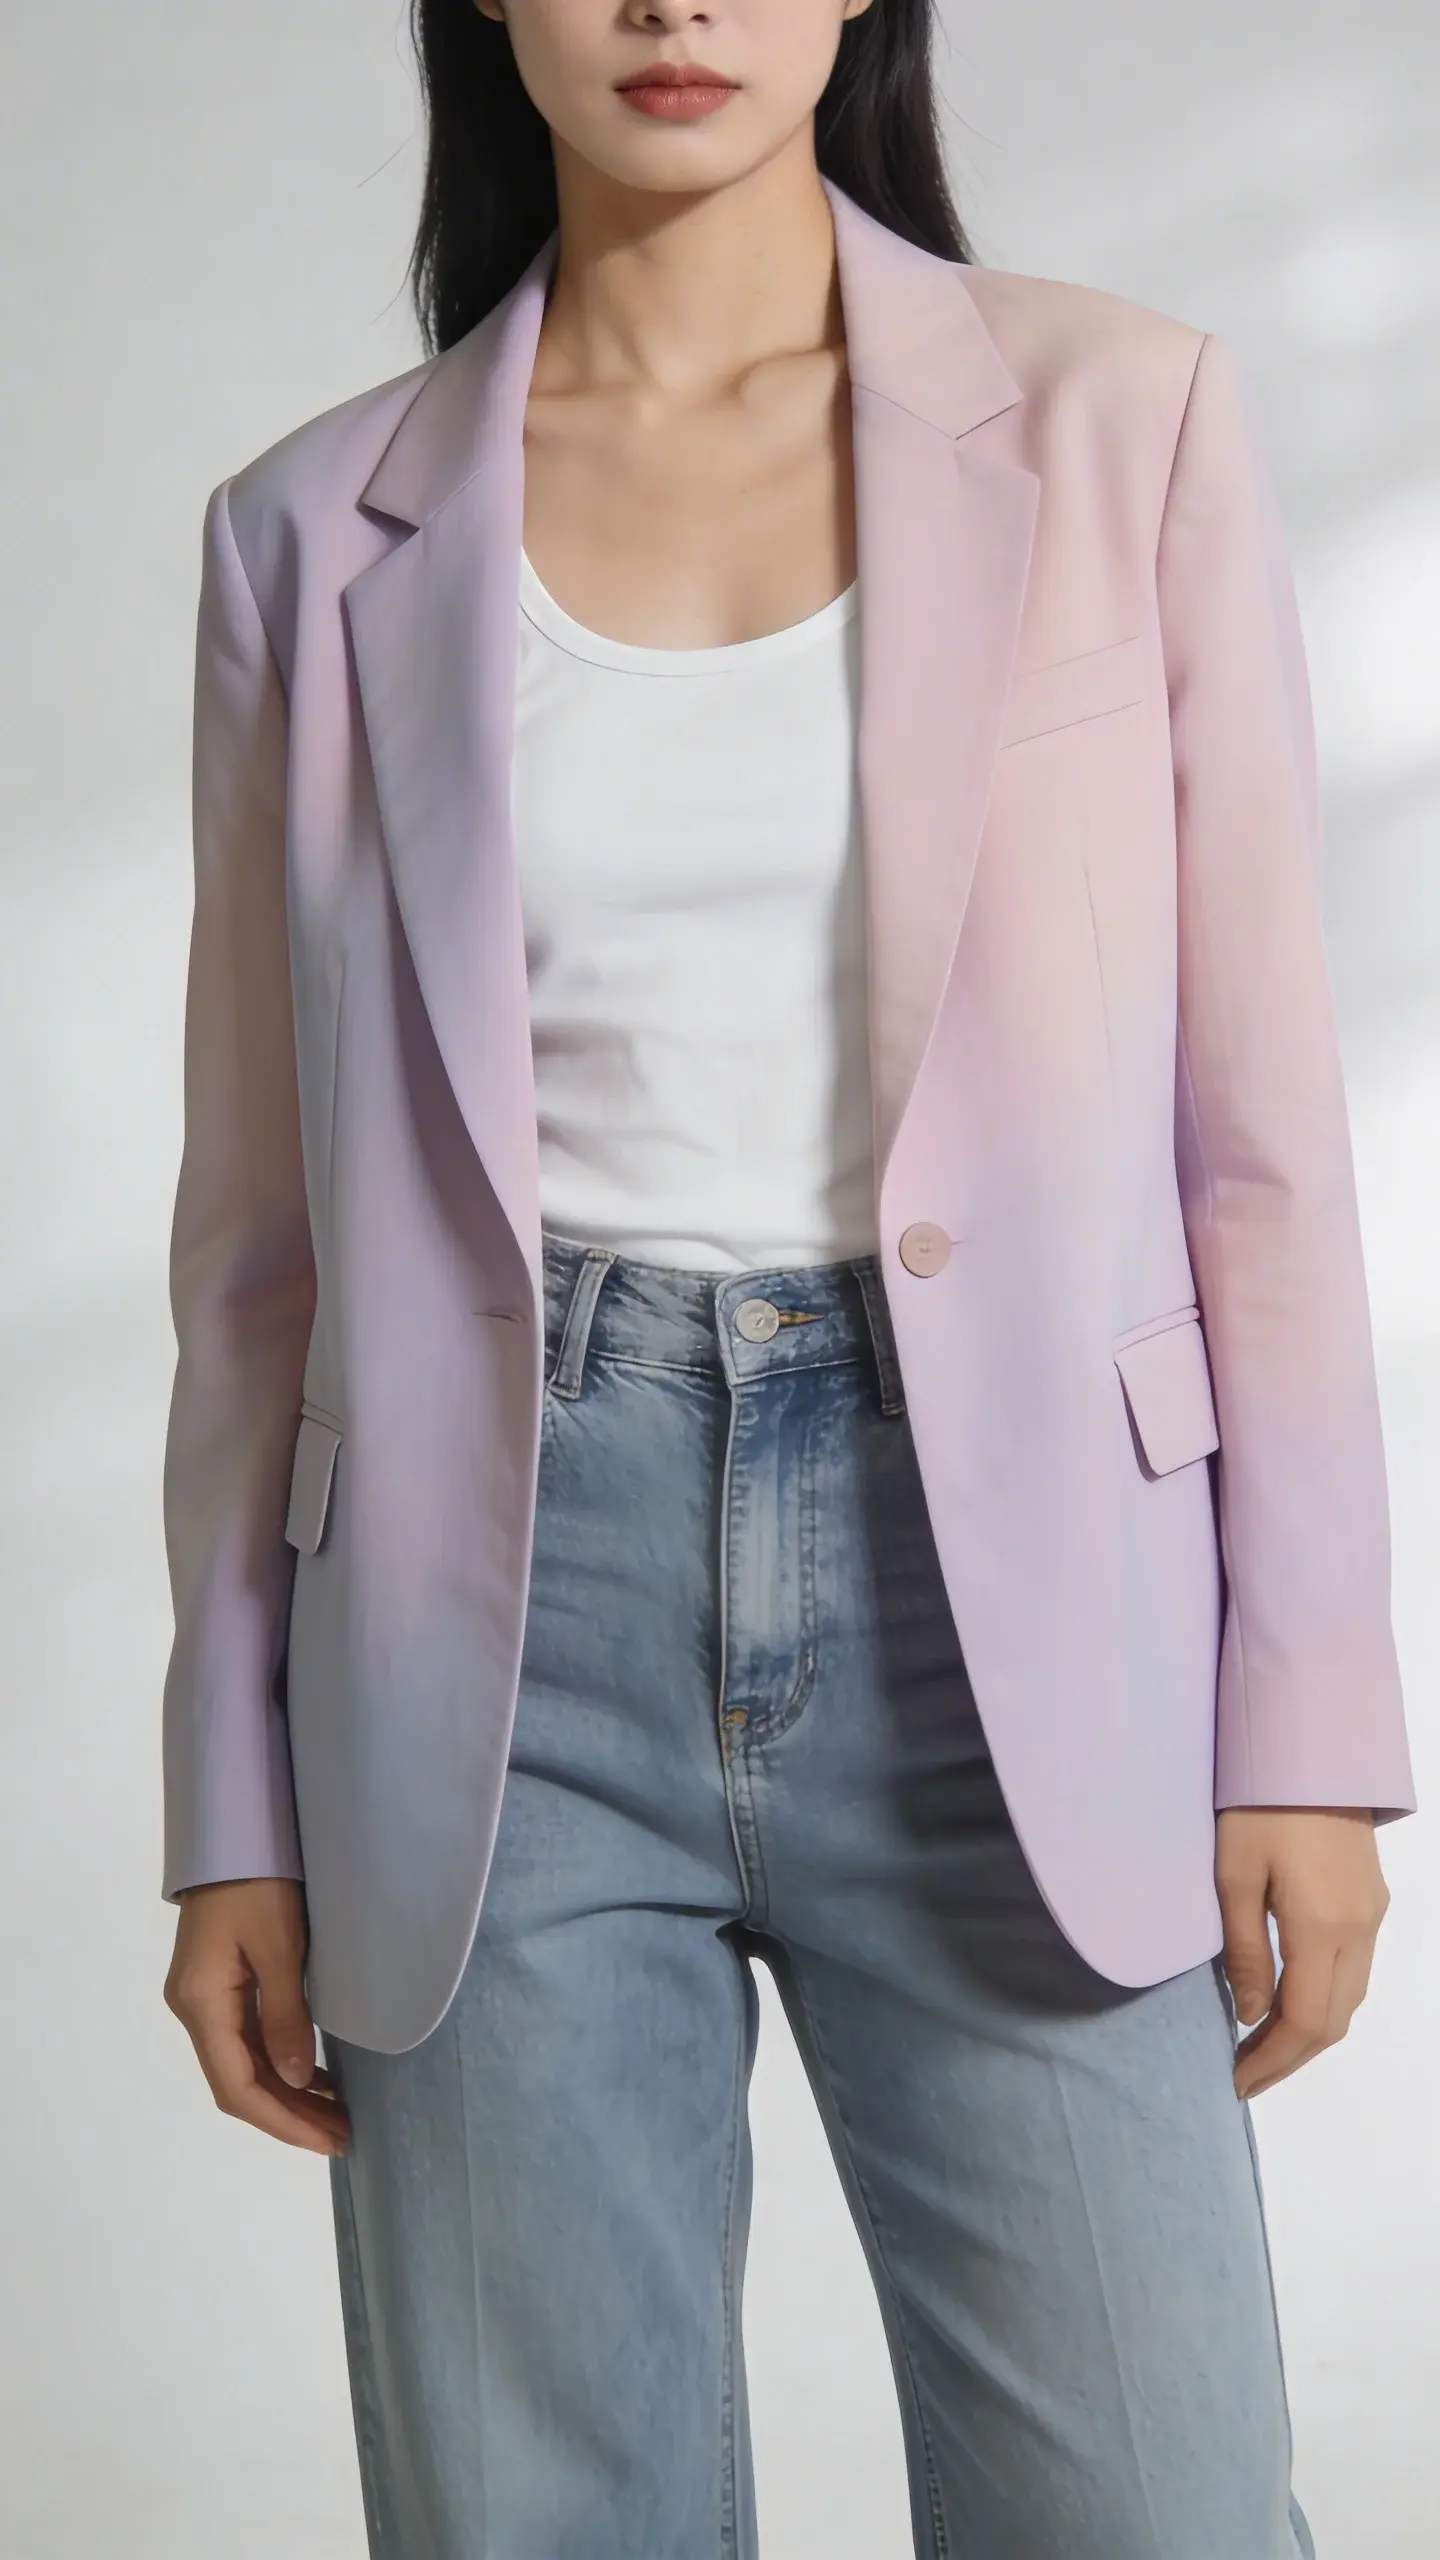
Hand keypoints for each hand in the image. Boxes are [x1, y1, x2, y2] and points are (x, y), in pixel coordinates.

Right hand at [165, 1879, 349, 2154]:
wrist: (234, 1832)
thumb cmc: (257, 1881)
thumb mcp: (279, 1945)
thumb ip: (285, 2014)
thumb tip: (293, 2079)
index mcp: (202, 2003)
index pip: (237, 2087)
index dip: (282, 2121)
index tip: (326, 2140)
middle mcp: (195, 2008)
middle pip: (238, 2083)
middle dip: (289, 2115)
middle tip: (341, 2135)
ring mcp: (205, 1997)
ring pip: (243, 2065)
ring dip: (286, 2094)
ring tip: (335, 2114)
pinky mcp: (220, 1984)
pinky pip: (247, 2040)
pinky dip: (279, 2063)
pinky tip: (313, 2073)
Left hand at [1216, 1807, 1390, 2100]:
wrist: (1312, 1748)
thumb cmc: (1259, 1806)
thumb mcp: (1234, 1875)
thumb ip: (1246, 1950)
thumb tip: (1252, 2015)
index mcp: (1322, 1928)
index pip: (1304, 2021)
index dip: (1273, 2060)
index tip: (1238, 2082)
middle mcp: (1359, 1930)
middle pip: (1334, 2020)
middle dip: (1291, 2057)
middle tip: (1246, 2074)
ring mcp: (1372, 1914)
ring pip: (1350, 1998)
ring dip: (1310, 2032)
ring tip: (1263, 2046)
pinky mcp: (1372, 1898)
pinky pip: (1355, 1970)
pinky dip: (1325, 2000)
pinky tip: (1292, 2000)